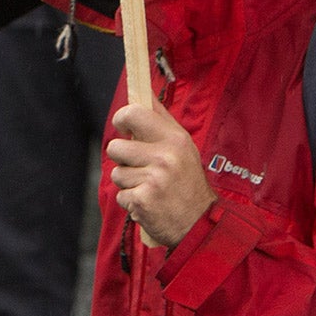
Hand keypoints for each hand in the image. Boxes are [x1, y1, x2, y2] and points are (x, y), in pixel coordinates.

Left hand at [107, 98, 214, 248]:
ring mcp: (153, 180)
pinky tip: (149, 202)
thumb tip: (143, 92)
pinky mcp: (143, 201)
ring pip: (116, 173)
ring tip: (149, 187)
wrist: (201, 223)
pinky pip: (120, 195)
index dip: (121, 119)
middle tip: (141, 167)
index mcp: (174, 139)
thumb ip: (161, 120)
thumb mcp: (183, 146)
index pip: (133, 113)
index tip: (123, 127)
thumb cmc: (188, 182)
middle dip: (122, 159)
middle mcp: (164, 157)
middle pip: (115, 147)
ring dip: (128, 183)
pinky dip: (131, 201)